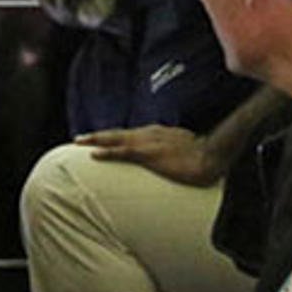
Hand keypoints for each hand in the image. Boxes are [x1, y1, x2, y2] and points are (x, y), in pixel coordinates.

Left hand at [73, 124, 219, 185]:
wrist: (211, 157)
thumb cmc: (202, 157)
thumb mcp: (184, 150)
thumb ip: (173, 150)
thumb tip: (170, 158)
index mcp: (157, 133)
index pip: (130, 134)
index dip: (114, 137)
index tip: (101, 140)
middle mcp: (150, 133)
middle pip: (118, 133)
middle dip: (98, 135)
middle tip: (80, 138)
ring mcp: (148, 142)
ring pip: (115, 139)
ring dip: (96, 139)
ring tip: (79, 141)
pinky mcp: (148, 154)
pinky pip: (122, 152)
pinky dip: (107, 152)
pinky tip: (94, 154)